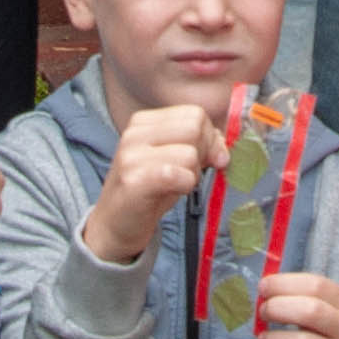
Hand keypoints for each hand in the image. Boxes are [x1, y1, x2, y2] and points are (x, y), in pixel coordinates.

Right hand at [81, 99, 222, 265]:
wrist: (114, 225)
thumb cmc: (149, 191)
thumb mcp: (174, 159)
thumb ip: (199, 145)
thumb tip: (223, 149)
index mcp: (143, 122)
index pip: (194, 113)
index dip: (210, 137)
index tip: (207, 159)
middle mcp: (134, 133)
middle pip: (194, 127)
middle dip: (204, 153)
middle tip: (191, 173)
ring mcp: (131, 156)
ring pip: (190, 153)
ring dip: (193, 174)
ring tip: (176, 185)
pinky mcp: (134, 181)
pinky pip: (176, 174)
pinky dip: (184, 185)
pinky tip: (173, 191)